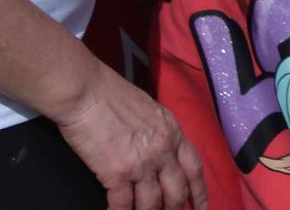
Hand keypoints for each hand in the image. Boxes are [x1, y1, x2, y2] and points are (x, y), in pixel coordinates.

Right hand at [52, 63, 206, 209]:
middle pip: (178, 192)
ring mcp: (142, 163)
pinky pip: (123, 205)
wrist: (86, 91)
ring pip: (153, 204)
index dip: (200, 193)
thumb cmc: (112, 95)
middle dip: (175, 209)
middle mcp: (163, 149)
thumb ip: (160, 133)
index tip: (202, 208)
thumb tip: (161, 152)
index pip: (194, 169)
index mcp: (173, 132)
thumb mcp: (150, 110)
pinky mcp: (117, 173)